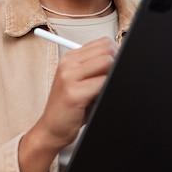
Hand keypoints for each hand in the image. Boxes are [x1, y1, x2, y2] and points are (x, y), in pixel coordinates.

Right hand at [18, 37, 117, 171]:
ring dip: (112, 75)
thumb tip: (120, 59)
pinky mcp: (74, 93)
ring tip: (105, 89)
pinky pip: (102, 83)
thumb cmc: (69, 107)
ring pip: (107, 63)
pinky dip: (107, 89)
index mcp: (70, 58)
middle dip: (117, 63)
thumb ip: (96, 68)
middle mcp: (68, 64)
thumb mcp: (80, 82)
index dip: (116, 53)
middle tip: (113, 79)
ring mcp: (69, 77)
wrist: (51, 129)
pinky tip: (100, 98)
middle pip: (107, 49)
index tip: (117, 66)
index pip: (103, 42)